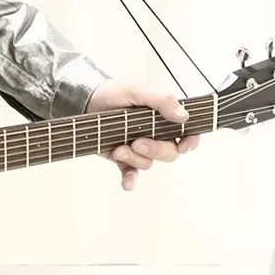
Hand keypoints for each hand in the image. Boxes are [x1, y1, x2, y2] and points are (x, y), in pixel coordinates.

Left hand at [86, 79, 200, 191]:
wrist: (85, 100)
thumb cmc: (112, 92)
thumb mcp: (136, 90)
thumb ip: (161, 100)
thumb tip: (183, 116)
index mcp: (162, 117)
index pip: (186, 133)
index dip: (190, 141)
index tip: (183, 146)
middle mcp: (153, 135)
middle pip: (169, 152)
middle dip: (155, 150)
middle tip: (137, 142)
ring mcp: (138, 147)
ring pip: (149, 163)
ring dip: (135, 159)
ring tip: (119, 149)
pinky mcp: (122, 157)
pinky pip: (131, 173)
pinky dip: (131, 180)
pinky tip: (127, 184)